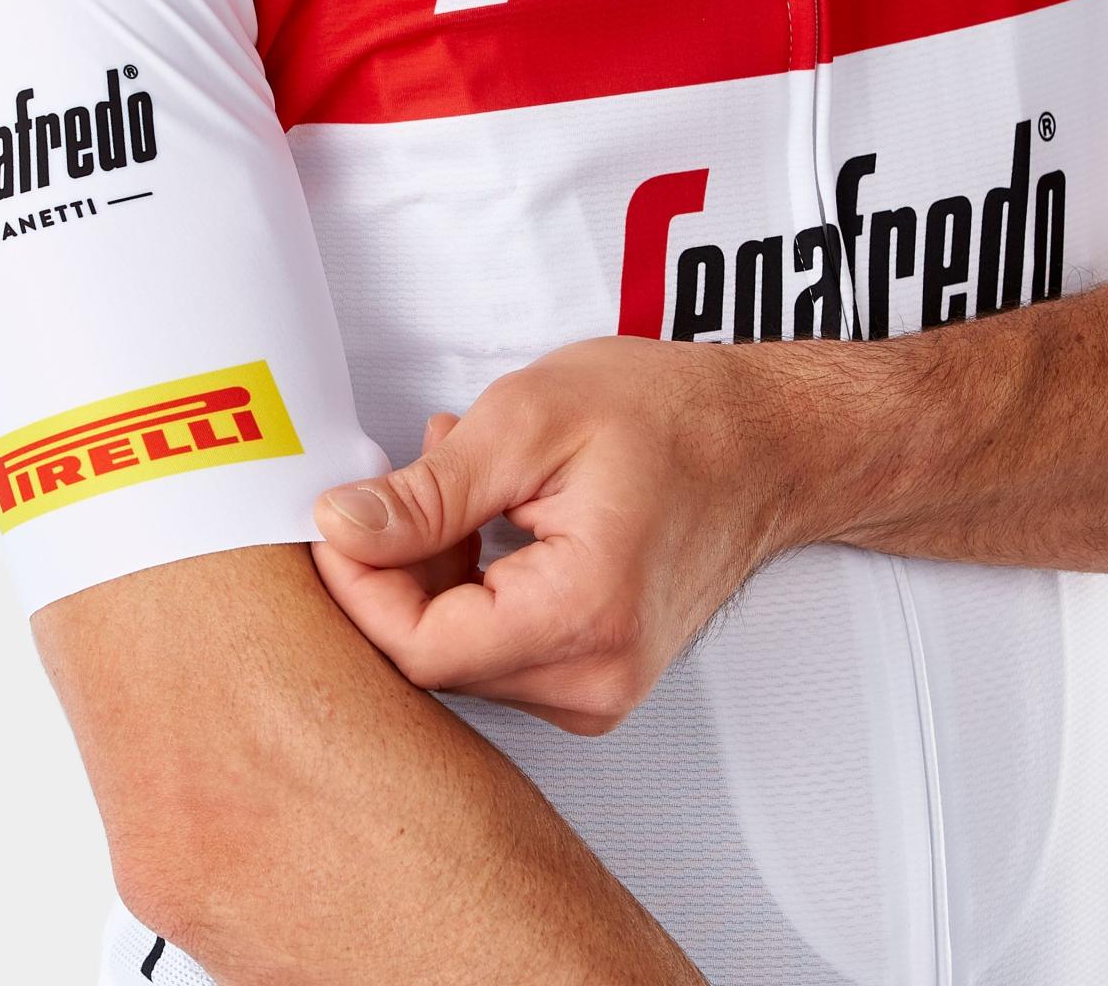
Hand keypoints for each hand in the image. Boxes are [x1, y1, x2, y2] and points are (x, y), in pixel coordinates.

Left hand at [312, 336, 801, 735]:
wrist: (769, 443)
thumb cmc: (676, 419)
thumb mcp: (530, 422)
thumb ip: (428, 491)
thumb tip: (343, 528)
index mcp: (582, 617)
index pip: (418, 648)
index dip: (359, 585)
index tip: (339, 522)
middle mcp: (595, 678)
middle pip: (433, 658)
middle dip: (396, 569)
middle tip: (409, 481)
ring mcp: (600, 688)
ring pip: (458, 655)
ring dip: (433, 572)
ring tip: (463, 487)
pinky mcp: (595, 677)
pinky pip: (494, 651)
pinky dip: (469, 588)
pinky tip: (488, 523)